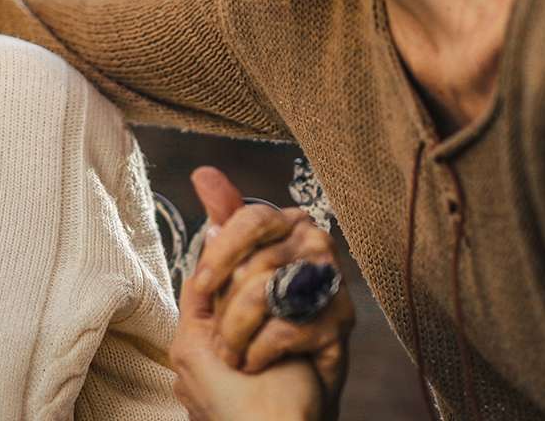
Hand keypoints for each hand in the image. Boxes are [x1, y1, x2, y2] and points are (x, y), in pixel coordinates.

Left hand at [185, 166, 352, 409]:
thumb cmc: (233, 369)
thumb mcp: (209, 301)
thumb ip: (215, 243)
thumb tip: (206, 175)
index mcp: (278, 240)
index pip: (253, 217)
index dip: (222, 252)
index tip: (204, 286)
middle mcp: (309, 254)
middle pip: (258, 257)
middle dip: (226, 310)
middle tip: (222, 343)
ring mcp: (329, 287)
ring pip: (269, 288)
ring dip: (239, 334)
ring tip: (237, 358)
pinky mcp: (341, 324)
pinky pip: (288, 322)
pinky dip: (261, 352)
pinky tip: (262, 365)